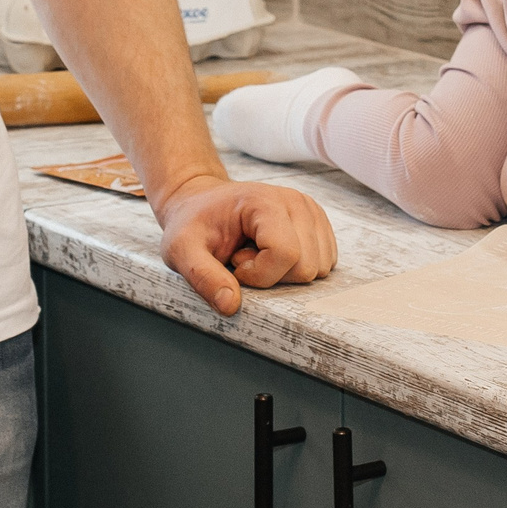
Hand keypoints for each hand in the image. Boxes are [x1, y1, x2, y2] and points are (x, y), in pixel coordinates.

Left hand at [157, 173, 337, 315]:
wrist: (201, 203)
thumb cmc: (192, 224)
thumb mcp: (181, 250)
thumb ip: (202, 277)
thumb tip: (230, 306)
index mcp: (265, 201)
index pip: (286, 254)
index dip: (259, 274)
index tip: (235, 263)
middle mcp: (296, 202)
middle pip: (306, 266)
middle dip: (273, 274)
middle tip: (244, 257)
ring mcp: (311, 211)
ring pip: (318, 267)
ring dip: (285, 272)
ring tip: (256, 253)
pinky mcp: (318, 224)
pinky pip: (325, 263)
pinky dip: (297, 268)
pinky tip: (271, 254)